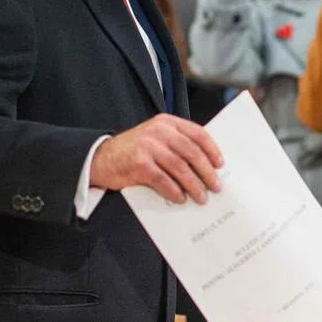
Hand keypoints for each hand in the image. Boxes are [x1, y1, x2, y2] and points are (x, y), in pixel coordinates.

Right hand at [90, 114, 223, 204]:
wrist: (101, 158)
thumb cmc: (133, 151)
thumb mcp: (156, 139)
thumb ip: (177, 145)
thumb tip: (205, 167)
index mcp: (167, 122)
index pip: (197, 133)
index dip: (212, 149)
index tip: (220, 165)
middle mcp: (158, 131)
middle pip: (192, 152)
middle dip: (206, 171)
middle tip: (216, 186)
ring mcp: (148, 146)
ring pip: (180, 167)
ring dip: (193, 185)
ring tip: (201, 197)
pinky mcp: (138, 163)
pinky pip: (162, 179)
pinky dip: (174, 190)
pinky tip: (180, 198)